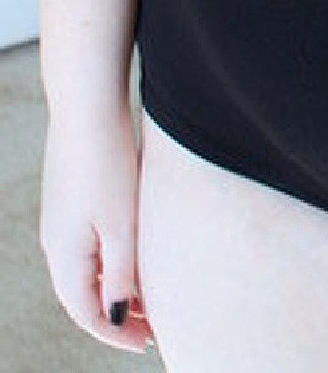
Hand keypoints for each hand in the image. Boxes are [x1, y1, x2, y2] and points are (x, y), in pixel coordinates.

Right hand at [40, 102, 153, 353]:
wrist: (87, 104)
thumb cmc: (106, 162)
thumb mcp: (121, 225)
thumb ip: (119, 274)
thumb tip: (116, 316)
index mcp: (64, 255)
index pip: (86, 313)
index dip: (116, 333)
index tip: (147, 343)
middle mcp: (55, 241)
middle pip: (83, 295)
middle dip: (116, 314)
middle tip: (151, 327)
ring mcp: (59, 217)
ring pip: (85, 269)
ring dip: (113, 286)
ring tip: (148, 295)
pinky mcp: (69, 196)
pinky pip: (86, 244)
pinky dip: (108, 260)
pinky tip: (131, 252)